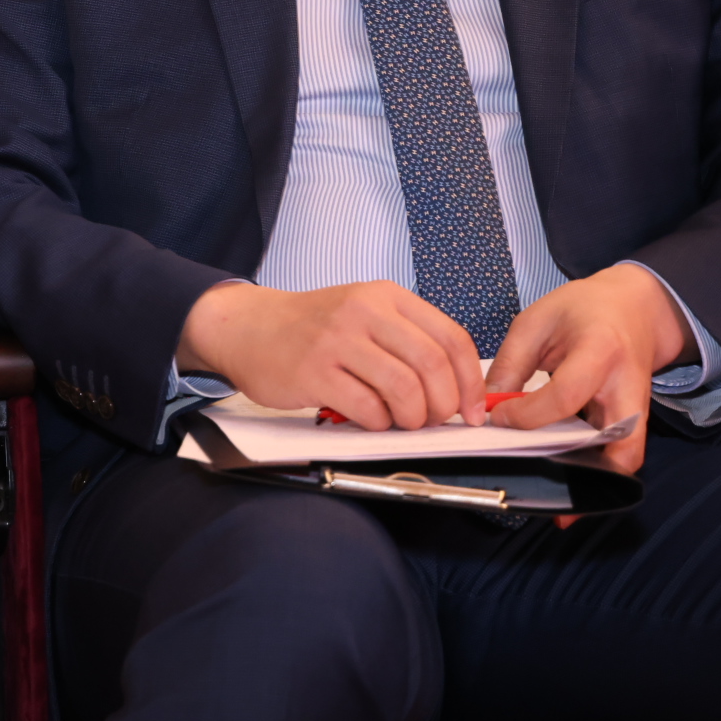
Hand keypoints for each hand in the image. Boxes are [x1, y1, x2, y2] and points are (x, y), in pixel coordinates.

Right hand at [178, 279, 486, 429]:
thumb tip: (457, 387)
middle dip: (443, 404)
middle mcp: (365, 311)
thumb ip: (407, 341)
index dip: (471, 382)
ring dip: (411, 418)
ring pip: (404, 388)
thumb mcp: (364, 314)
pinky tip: (367, 418)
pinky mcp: (315, 371)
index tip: (472, 409)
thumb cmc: (312, 328)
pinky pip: (367, 408)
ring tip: (400, 421)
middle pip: (433, 365)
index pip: (451, 338)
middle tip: (432, 419)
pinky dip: (377, 424)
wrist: (248, 327)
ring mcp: (338, 340)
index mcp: (386, 297)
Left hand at [485, 264, 690, 473]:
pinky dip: (594, 465)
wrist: (635, 307)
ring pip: (624, 457)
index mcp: (601, 350)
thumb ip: (511, 364)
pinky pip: (619, 453)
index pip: (565, 396)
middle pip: (615, 442)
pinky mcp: (635, 422)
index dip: (528, 414)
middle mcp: (629, 386)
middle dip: (574, 463)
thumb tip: (488, 406)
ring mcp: (638, 409)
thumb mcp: (536, 321)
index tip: (499, 417)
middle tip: (531, 462)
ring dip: (588, 472)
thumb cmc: (583, 309)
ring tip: (547, 474)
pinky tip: (562, 463)